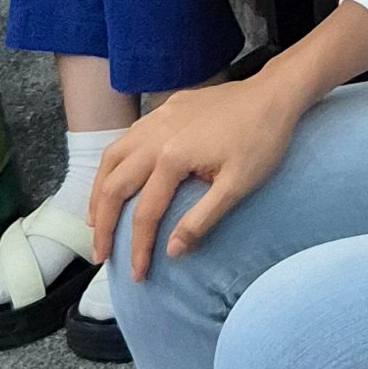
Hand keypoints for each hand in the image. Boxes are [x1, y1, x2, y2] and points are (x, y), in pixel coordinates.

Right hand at [91, 71, 303, 278]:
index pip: (144, 214)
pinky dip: (112, 164)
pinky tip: (117, 176)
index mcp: (172, 158)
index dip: (137, 248)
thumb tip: (171, 251)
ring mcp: (156, 119)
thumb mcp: (237, 186)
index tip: (136, 274)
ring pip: (111, 157)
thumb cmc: (261, 141)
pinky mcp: (164, 108)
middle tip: (99, 254)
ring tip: (94, 219)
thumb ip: (201, 219)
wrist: (273, 94)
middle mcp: (154, 137)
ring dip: (98, 191)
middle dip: (102, 224)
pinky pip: (126, 138)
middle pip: (113, 185)